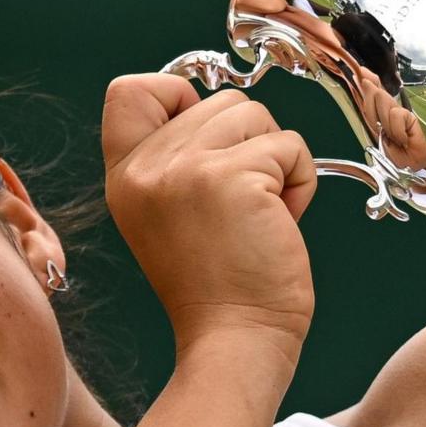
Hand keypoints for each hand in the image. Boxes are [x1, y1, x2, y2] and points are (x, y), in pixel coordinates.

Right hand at [99, 76, 316, 347]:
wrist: (233, 336)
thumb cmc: (215, 282)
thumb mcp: (166, 212)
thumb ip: (174, 159)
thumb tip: (223, 111)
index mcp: (125, 176)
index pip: (129, 90)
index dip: (177, 96)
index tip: (205, 146)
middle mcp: (146, 168)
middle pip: (215, 100)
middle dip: (246, 142)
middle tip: (240, 205)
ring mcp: (186, 169)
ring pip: (255, 114)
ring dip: (275, 159)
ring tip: (260, 213)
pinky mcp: (233, 178)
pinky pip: (289, 146)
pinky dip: (300, 181)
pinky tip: (280, 222)